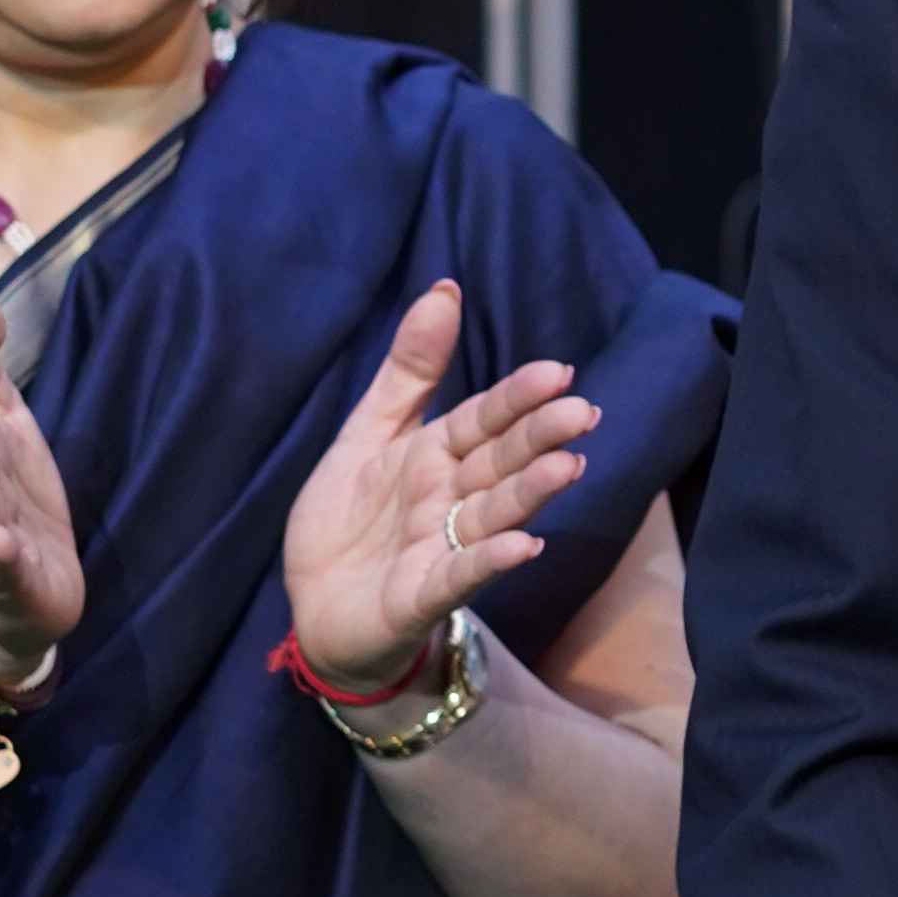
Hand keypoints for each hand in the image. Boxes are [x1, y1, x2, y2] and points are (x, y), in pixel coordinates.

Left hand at [279, 281, 597, 691]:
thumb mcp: (368, 433)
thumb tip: (445, 287)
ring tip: (565, 467)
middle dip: (539, 439)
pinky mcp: (423, 596)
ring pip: (492, 515)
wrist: (315, 609)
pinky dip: (490, 561)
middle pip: (500, 463)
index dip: (518, 398)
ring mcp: (442, 549)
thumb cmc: (348, 520)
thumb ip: (409, 370)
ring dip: (529, 493)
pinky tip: (525, 545)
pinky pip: (460, 575)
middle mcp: (450, 500)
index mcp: (437, 456)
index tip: (559, 372)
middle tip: (582, 413)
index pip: (485, 420)